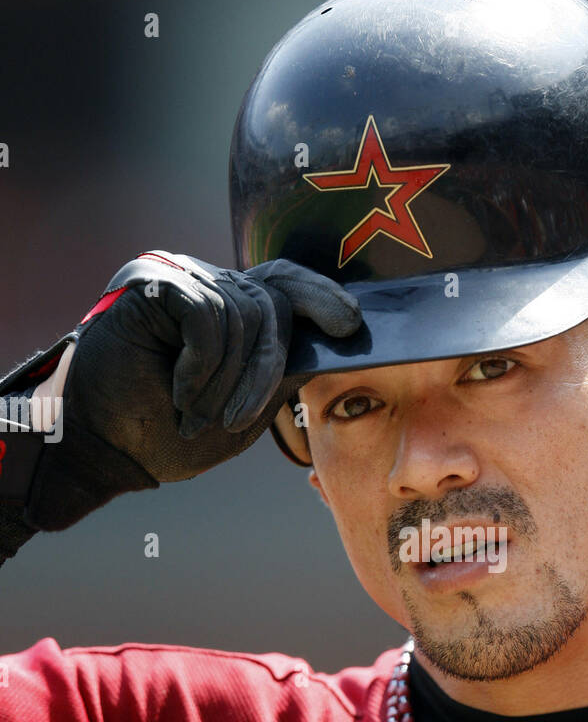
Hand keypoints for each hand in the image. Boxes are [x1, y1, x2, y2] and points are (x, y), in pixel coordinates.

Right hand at [62, 250, 359, 483]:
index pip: (285, 285)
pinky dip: (200, 365)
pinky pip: (208, 316)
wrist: (103, 446)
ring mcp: (180, 275)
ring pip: (243, 316)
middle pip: (273, 302)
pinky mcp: (154, 279)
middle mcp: (208, 283)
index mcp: (230, 308)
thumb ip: (282, 377)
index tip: (350, 325)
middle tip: (237, 417)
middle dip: (266, 367)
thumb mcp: (243, 411)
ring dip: (224, 381)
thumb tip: (328, 347)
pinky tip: (177, 391)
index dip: (321, 298)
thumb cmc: (167, 433)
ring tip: (193, 413)